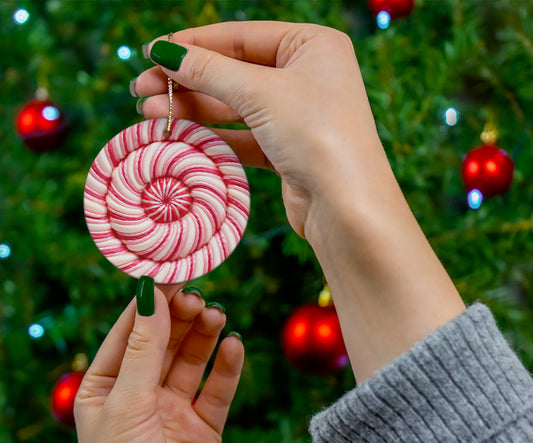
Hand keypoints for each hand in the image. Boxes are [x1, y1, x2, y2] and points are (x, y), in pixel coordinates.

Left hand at [75, 283, 243, 442]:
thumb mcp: (127, 404)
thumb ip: (144, 348)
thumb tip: (151, 295)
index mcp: (106, 388)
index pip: (129, 333)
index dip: (150, 304)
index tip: (172, 275)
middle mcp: (139, 395)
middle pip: (164, 342)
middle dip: (181, 318)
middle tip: (199, 298)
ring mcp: (173, 410)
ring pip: (192, 360)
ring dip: (205, 336)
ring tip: (217, 316)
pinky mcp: (204, 427)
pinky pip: (218, 388)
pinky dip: (227, 366)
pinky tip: (234, 346)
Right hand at [134, 21, 385, 239]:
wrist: (346, 207)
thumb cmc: (316, 135)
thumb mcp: (260, 92)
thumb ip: (210, 70)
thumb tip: (164, 51)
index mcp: (312, 45)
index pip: (241, 37)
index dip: (194, 44)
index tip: (152, 52)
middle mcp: (307, 77)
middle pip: (234, 72)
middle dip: (187, 81)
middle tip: (141, 89)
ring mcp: (298, 116)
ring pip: (236, 106)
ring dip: (194, 110)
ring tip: (150, 113)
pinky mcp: (288, 151)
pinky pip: (244, 136)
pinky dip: (213, 136)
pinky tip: (180, 136)